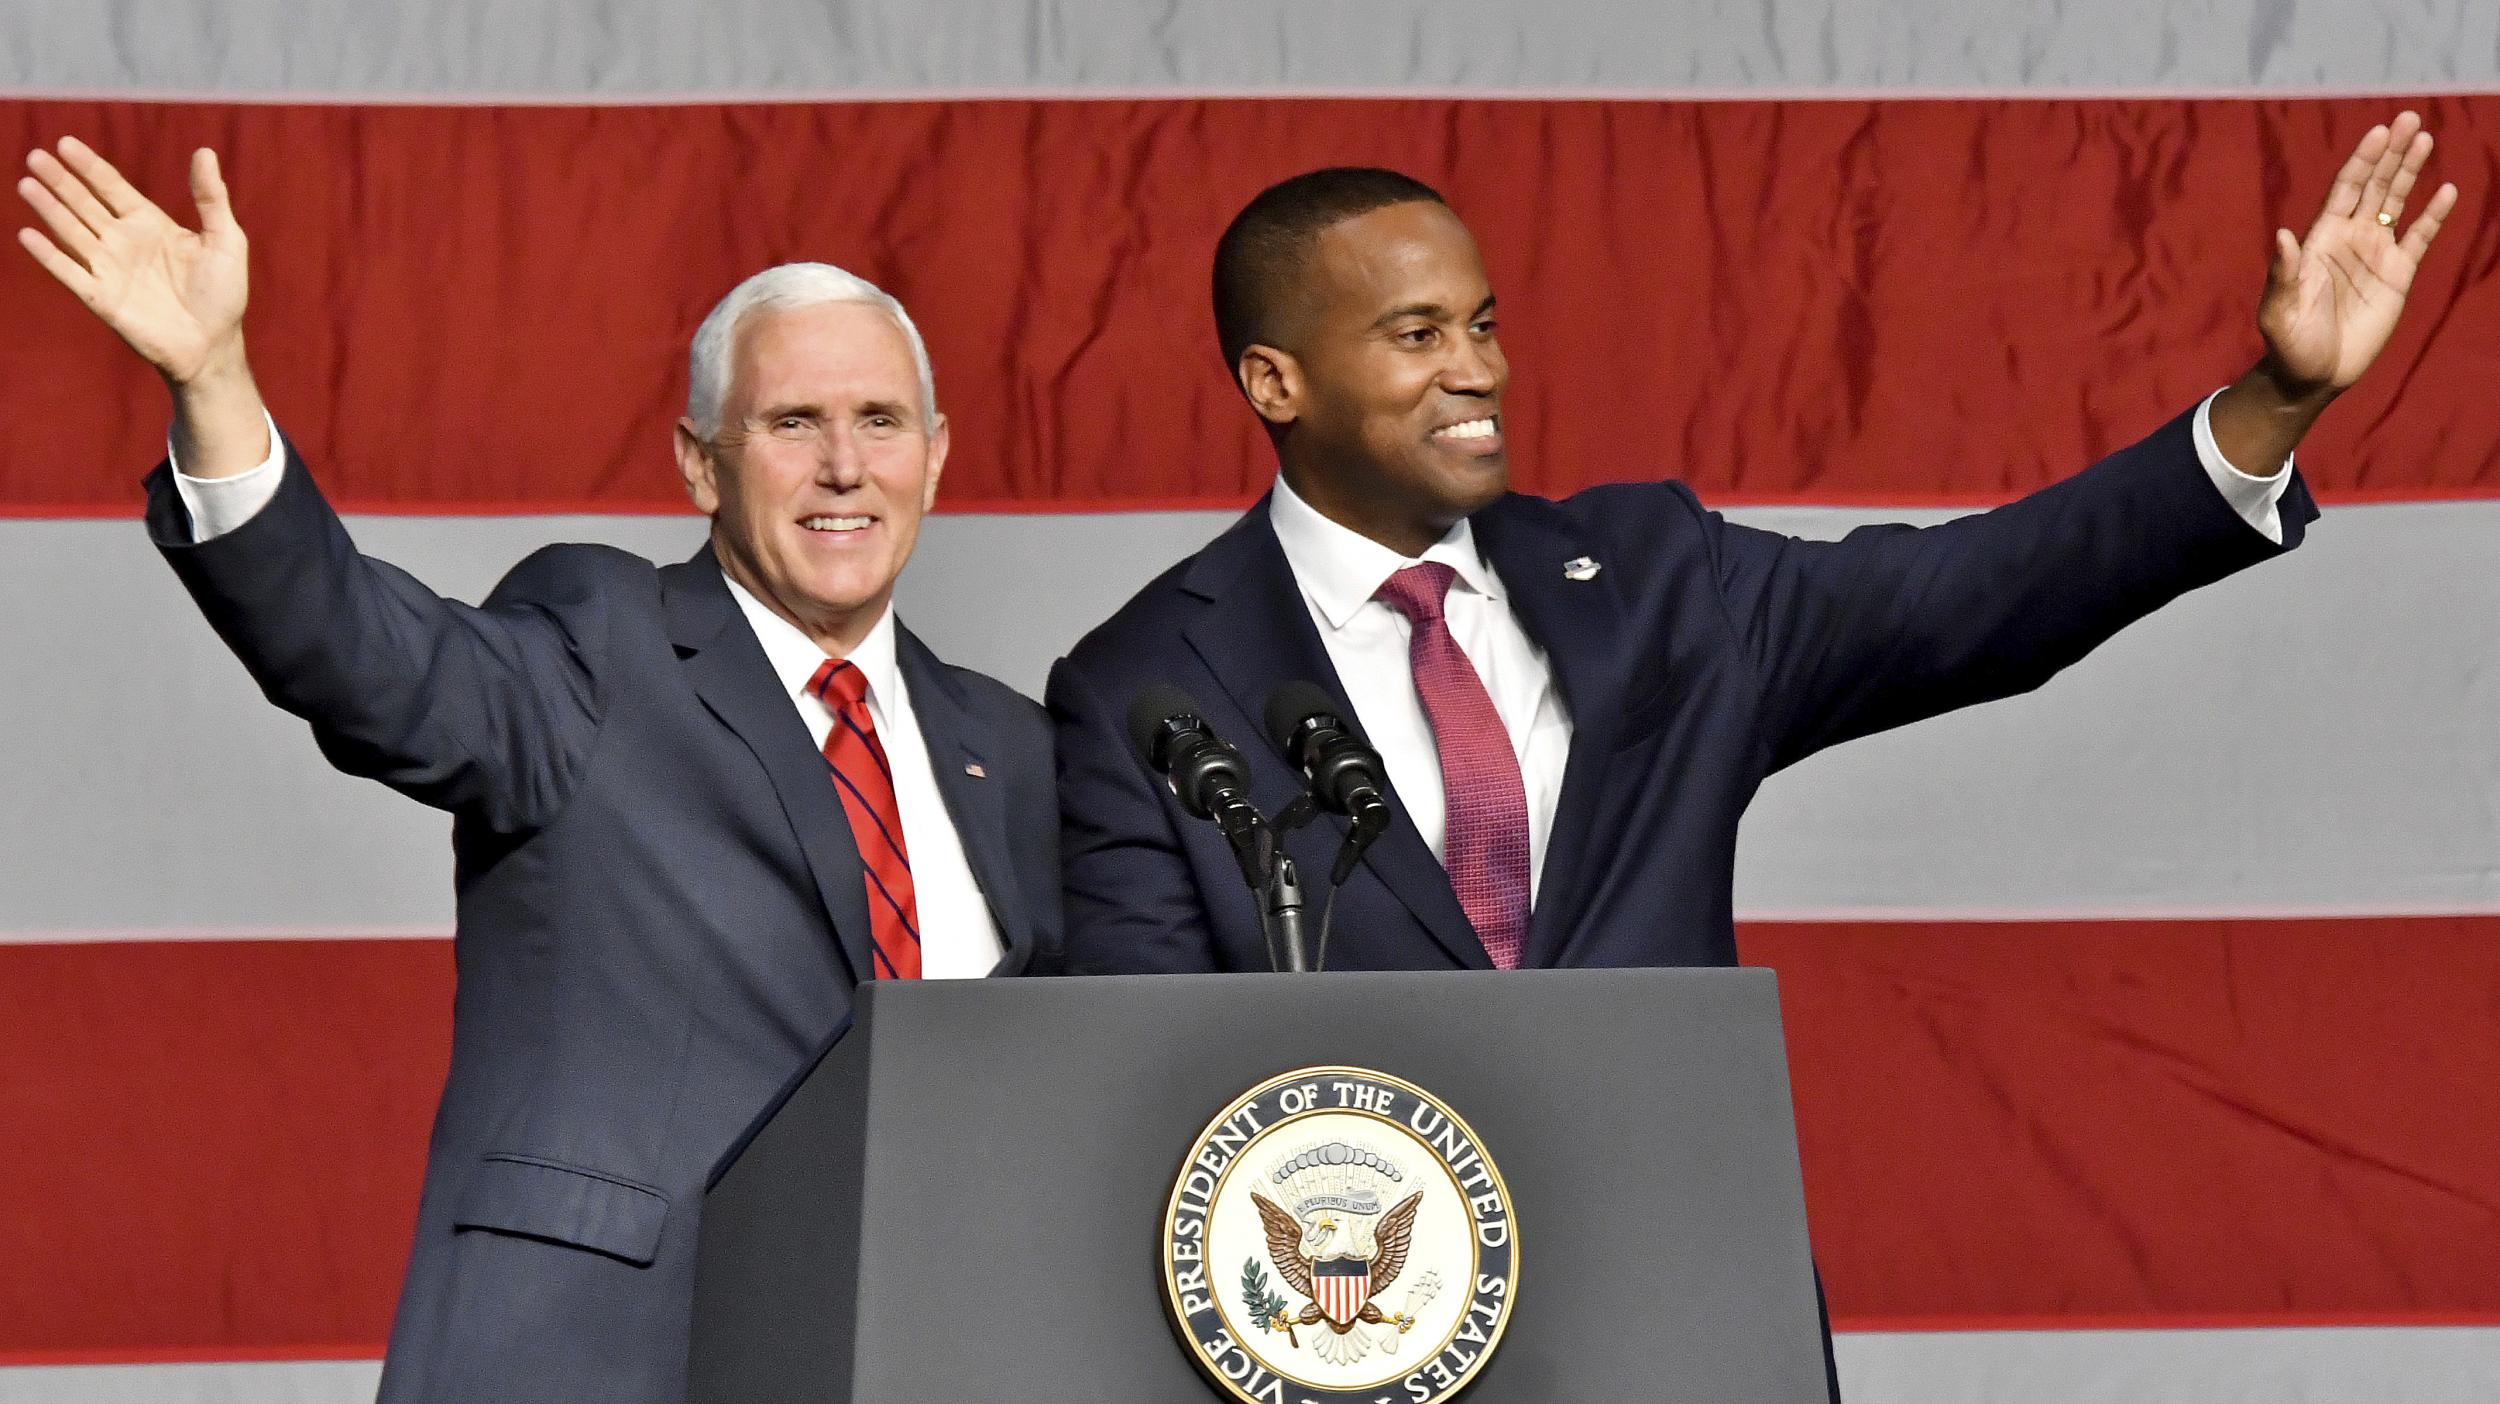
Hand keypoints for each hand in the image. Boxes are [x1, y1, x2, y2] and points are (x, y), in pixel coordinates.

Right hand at [16, 138, 249, 385]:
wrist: (213, 345)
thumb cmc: (222, 294)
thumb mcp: (225, 240)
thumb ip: (211, 198)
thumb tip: (204, 152)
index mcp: (149, 223)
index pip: (110, 187)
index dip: (89, 166)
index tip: (65, 143)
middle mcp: (123, 241)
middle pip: (83, 203)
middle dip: (60, 181)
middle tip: (36, 156)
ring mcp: (109, 268)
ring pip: (71, 231)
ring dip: (49, 209)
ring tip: (26, 184)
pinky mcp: (101, 297)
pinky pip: (69, 272)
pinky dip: (48, 255)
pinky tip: (28, 235)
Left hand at [2257, 110, 2458, 400]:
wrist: (2313, 374)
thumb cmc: (2289, 343)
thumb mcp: (2279, 310)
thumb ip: (2283, 273)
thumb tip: (2282, 235)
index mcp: (2319, 239)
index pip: (2344, 190)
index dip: (2361, 160)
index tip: (2377, 132)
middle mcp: (2349, 238)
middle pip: (2373, 185)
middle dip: (2389, 152)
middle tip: (2408, 118)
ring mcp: (2375, 254)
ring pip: (2395, 202)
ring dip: (2409, 171)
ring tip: (2424, 138)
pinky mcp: (2397, 275)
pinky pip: (2419, 238)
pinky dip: (2433, 215)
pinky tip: (2446, 190)